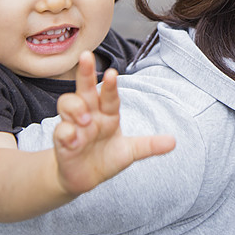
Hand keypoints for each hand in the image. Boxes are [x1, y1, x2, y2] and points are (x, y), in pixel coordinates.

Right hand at [53, 51, 175, 195]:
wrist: (84, 178)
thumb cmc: (107, 158)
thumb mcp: (130, 152)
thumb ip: (149, 146)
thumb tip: (174, 142)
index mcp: (108, 114)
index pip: (110, 95)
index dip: (111, 86)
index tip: (113, 73)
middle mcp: (90, 114)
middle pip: (85, 88)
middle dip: (85, 72)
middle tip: (86, 56)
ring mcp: (74, 126)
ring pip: (67, 103)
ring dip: (75, 107)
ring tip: (85, 119)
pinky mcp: (62, 142)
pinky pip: (60, 130)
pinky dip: (65, 132)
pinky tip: (73, 138)